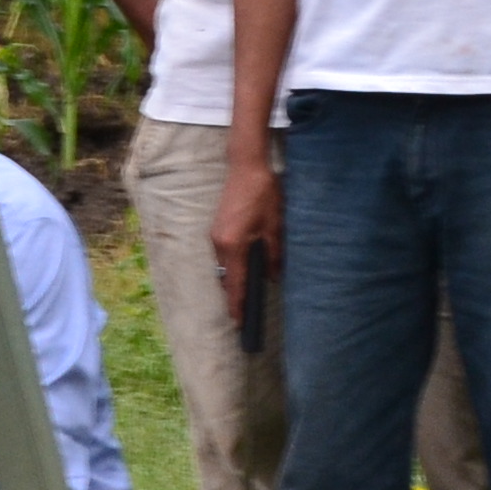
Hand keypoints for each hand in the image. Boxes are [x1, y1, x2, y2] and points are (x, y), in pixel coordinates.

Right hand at [210, 149, 281, 321]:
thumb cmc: (263, 195)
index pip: (235, 283)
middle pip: (226, 277)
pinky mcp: (217, 228)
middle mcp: (219, 243)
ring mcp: (215, 235)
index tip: (238, 322)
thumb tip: (273, 277)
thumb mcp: (275, 226)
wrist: (246, 167)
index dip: (237, 304)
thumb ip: (274, 254)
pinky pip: (223, 254)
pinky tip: (245, 267)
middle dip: (234, 295)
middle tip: (245, 313)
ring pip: (224, 266)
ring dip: (234, 279)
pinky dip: (232, 265)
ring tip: (247, 293)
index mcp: (233, 246)